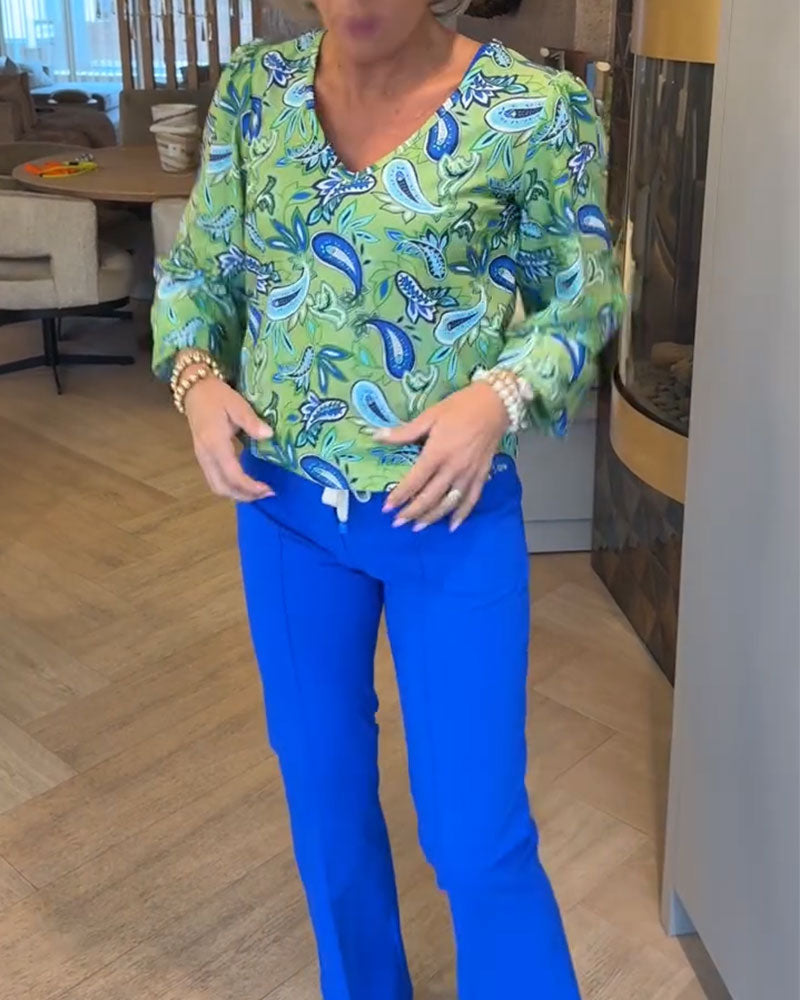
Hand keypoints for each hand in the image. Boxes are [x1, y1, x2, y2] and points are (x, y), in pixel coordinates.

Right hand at [184, 372, 273, 501]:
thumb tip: (268, 434)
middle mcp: (205, 455)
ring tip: (258, 492)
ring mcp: (202, 458)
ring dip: (237, 494)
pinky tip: (245, 483)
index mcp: (214, 443)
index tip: (268, 489)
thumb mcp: (237, 404)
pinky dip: (230, 487)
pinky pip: (215, 480)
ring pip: (217, 487)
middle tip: (267, 493)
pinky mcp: (203, 458)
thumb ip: (251, 421)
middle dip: (245, 496)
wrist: (195, 390)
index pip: (232, 475)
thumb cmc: (217, 396)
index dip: (250, 486)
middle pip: (223, 488)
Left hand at [377, 381, 508, 530]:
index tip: (386, 508)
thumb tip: (377, 436)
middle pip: (429, 497)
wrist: (494, 404)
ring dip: (432, 518)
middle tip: (397, 523)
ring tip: (417, 527)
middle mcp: (453, 468)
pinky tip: (452, 526)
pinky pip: (471, 500)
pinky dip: (461, 515)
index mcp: (437, 453)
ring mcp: (468, 474)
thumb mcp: (429, 416)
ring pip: (448, 503)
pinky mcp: (481, 475)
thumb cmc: (459, 408)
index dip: (399, 496)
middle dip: (412, 512)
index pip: (414, 481)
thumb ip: (404, 432)